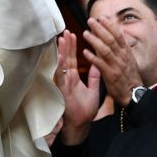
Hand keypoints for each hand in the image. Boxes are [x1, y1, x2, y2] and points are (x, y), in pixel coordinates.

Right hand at [55, 30, 100, 145]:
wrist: (81, 125)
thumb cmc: (84, 110)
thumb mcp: (92, 90)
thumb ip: (94, 77)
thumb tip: (97, 64)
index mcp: (73, 78)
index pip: (72, 59)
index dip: (72, 47)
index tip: (72, 34)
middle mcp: (66, 79)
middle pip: (66, 58)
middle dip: (66, 44)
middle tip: (65, 31)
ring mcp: (63, 84)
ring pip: (61, 64)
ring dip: (61, 52)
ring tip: (62, 39)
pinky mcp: (62, 90)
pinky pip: (60, 76)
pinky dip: (59, 66)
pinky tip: (59, 56)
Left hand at [82, 16, 142, 107]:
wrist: (133, 93)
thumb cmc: (129, 75)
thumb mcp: (128, 58)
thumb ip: (120, 47)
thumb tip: (113, 34)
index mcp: (126, 52)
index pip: (118, 35)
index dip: (110, 25)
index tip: (101, 17)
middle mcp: (122, 57)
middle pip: (110, 39)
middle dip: (100, 29)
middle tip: (90, 21)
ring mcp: (117, 66)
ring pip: (105, 50)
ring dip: (95, 41)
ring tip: (85, 33)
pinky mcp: (111, 75)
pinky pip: (101, 65)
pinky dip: (93, 58)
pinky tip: (85, 52)